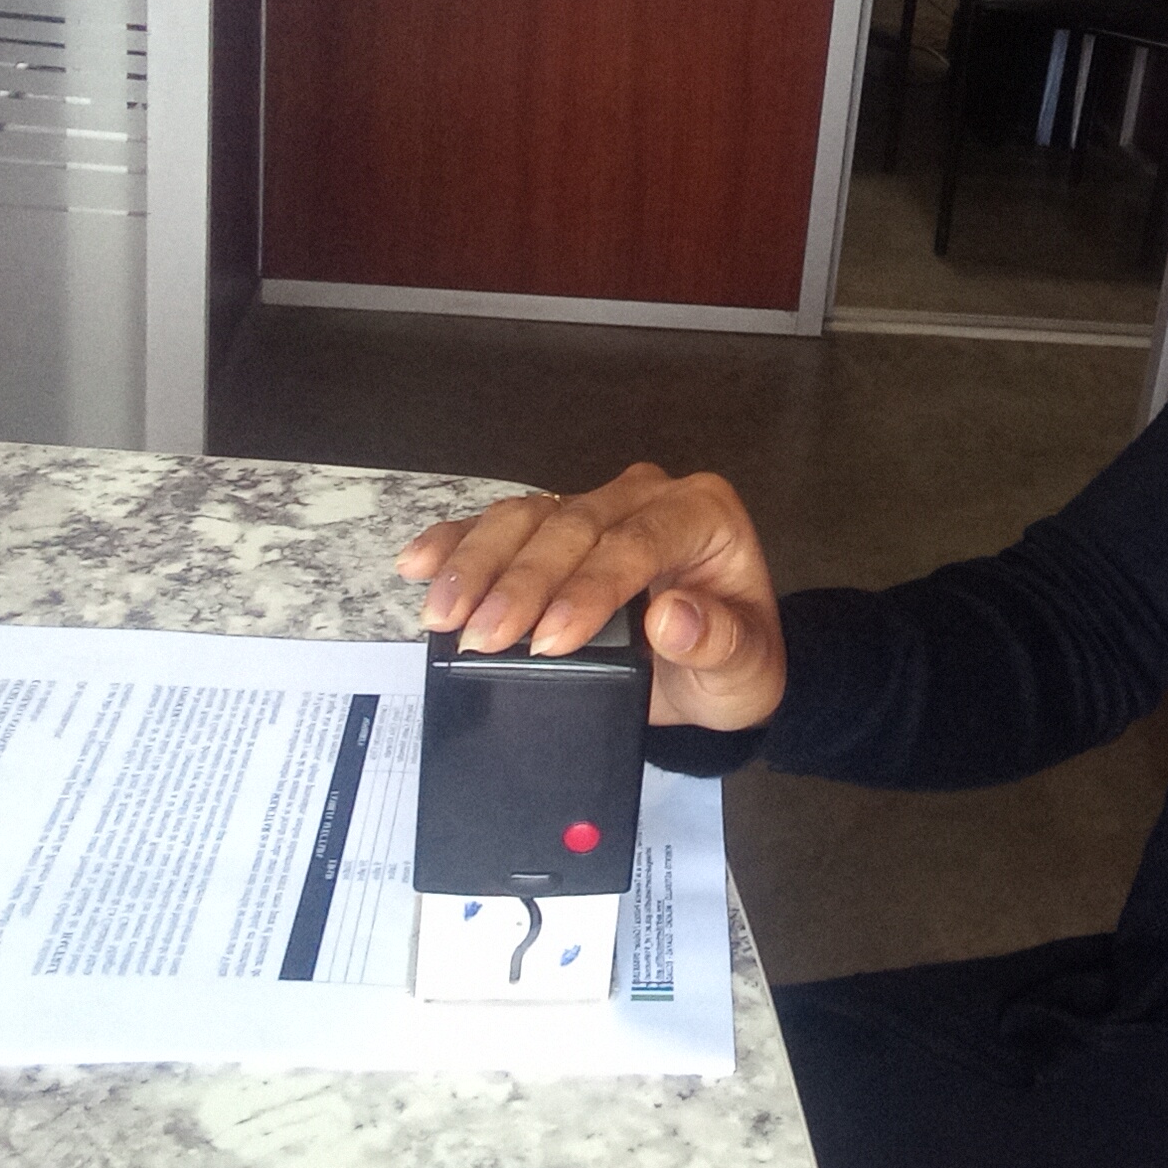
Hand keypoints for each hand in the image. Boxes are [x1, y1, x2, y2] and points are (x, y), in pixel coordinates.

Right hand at [394, 465, 784, 731]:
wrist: (716, 669)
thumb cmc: (735, 663)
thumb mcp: (748, 669)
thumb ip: (719, 642)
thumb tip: (672, 616)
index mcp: (703, 515)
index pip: (638, 541)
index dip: (589, 587)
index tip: (550, 638)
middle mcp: (646, 497)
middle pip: (573, 524)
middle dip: (522, 581)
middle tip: (482, 637)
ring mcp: (596, 506)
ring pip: (529, 516)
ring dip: (479, 562)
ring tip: (443, 615)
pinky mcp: (555, 529)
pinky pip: (501, 524)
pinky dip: (457, 542)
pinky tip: (419, 565)